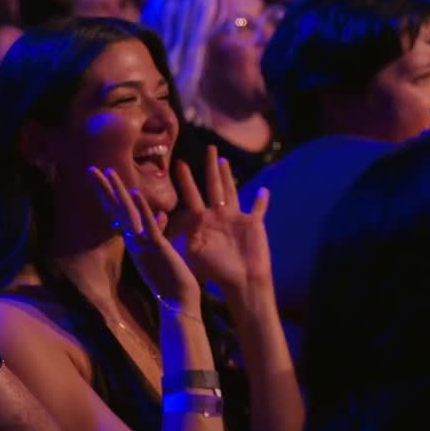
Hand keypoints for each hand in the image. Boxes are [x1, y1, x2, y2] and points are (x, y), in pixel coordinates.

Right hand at [88, 167, 200, 313]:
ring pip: (127, 214)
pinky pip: (147, 226)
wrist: (178, 301)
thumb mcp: (163, 249)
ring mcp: (143, 243)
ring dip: (118, 193)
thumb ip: (160, 230)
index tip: (100, 176)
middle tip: (92, 169)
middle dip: (104, 189)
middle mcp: (134, 240)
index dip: (108, 194)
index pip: (118, 212)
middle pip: (115, 209)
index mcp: (135, 239)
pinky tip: (134, 193)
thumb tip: (161, 214)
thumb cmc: (172, 277)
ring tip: (109, 173)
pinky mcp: (156, 247)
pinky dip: (141, 209)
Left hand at [165, 146, 272, 294]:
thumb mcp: (193, 252)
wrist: (240, 282)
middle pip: (214, 186)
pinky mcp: (254, 223)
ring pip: (233, 191)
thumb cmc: (215, 271)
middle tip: (208, 148)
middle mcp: (218, 216)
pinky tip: (264, 190)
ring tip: (224, 160)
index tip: (178, 163)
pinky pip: (259, 209)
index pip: (192, 196)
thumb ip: (181, 236)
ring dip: (229, 176)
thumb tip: (165, 224)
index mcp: (203, 221)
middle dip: (210, 167)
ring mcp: (236, 218)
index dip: (186, 180)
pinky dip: (262, 200)